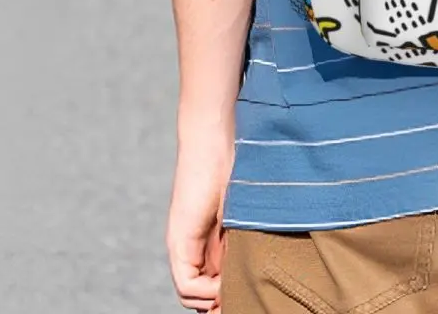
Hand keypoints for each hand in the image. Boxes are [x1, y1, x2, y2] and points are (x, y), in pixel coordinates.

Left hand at [167, 126, 234, 311]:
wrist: (215, 140)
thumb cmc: (236, 164)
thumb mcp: (244, 211)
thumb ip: (243, 237)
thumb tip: (257, 267)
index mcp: (207, 240)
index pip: (211, 283)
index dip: (227, 295)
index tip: (249, 293)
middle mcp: (191, 246)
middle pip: (200, 294)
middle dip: (221, 303)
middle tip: (242, 301)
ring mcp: (182, 244)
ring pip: (191, 294)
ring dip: (213, 300)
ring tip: (234, 290)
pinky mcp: (180, 240)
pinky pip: (186, 284)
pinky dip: (205, 291)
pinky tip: (223, 282)